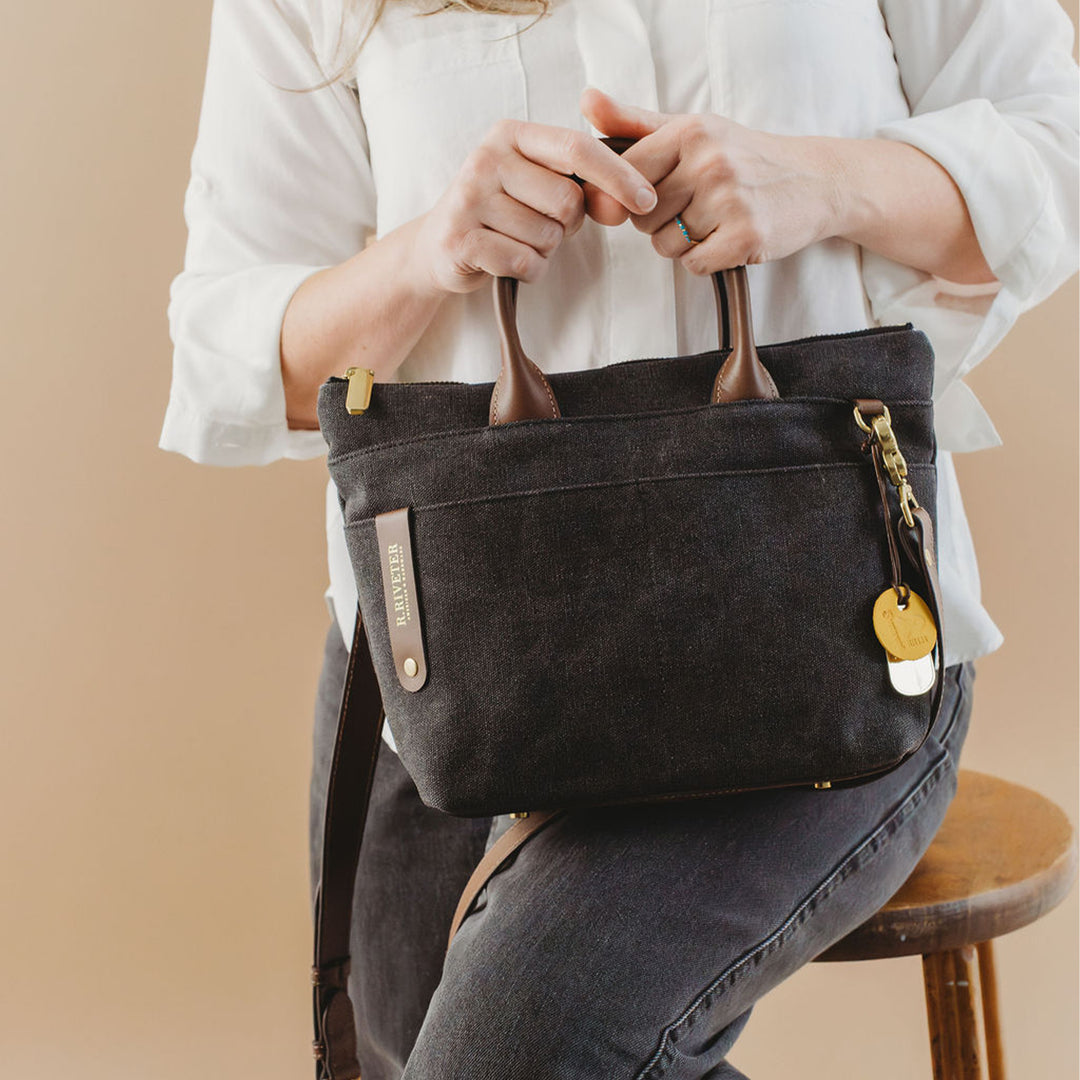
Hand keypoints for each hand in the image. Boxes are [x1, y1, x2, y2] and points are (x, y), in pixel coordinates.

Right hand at [411, 118, 658, 295]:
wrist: (437, 247)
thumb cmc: (501, 213)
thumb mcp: (536, 181)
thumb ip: (580, 180)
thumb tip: (632, 198)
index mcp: (510, 135)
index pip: (577, 147)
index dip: (617, 176)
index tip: (647, 200)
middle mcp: (486, 158)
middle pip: (567, 201)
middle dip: (566, 226)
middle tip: (538, 226)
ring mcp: (469, 198)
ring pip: (547, 237)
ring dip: (544, 252)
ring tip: (516, 242)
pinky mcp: (461, 238)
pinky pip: (524, 262)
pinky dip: (528, 271)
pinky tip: (506, 262)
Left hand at [578, 87, 843, 274]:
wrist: (815, 181)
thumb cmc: (744, 157)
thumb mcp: (692, 129)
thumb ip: (634, 122)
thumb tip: (586, 101)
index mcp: (691, 132)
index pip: (626, 177)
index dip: (637, 194)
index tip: (664, 189)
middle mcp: (710, 162)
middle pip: (642, 218)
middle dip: (661, 221)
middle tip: (697, 206)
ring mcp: (730, 200)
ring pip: (665, 245)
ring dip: (683, 243)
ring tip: (714, 222)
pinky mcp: (746, 237)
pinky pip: (694, 265)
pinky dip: (706, 260)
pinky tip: (726, 239)